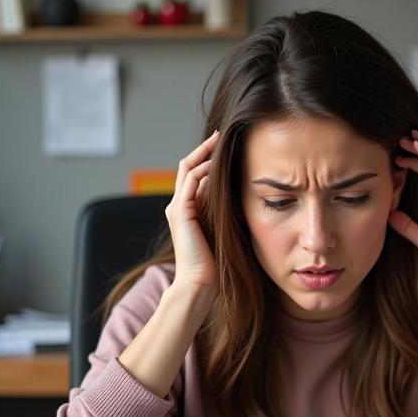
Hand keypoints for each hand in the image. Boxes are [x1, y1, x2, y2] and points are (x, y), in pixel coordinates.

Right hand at [164, 130, 219, 296]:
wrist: (200, 282)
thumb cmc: (216, 262)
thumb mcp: (223, 229)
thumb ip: (224, 211)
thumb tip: (240, 193)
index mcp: (187, 209)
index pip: (195, 175)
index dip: (208, 158)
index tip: (226, 146)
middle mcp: (178, 205)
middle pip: (188, 166)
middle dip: (205, 149)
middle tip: (221, 134)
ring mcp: (177, 208)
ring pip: (188, 169)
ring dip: (205, 154)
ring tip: (221, 142)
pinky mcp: (180, 212)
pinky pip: (190, 181)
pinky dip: (203, 169)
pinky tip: (218, 162)